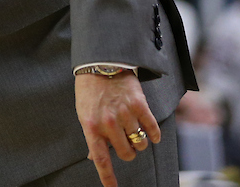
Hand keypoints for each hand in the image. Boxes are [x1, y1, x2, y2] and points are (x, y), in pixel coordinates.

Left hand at [75, 71, 160, 186]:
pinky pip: (152, 129)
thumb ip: (92, 135)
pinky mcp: (139, 105)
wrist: (100, 63)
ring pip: (141, 144)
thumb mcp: (84, 113)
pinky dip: (154, 135)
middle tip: (125, 139)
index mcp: (91, 127)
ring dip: (140, 141)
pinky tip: (152, 134)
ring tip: (134, 131)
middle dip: (128, 151)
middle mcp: (108, 124)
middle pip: (127, 154)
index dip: (108, 177)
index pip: (101, 159)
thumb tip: (93, 157)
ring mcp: (124, 115)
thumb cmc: (90, 91)